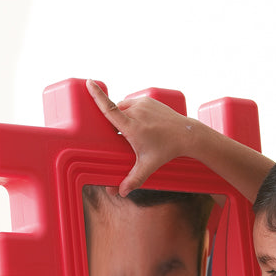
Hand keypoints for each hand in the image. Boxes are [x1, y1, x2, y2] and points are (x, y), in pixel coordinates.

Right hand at [86, 79, 201, 195]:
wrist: (186, 135)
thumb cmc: (166, 150)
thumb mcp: (148, 165)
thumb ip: (134, 179)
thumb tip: (121, 193)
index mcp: (131, 126)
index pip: (110, 108)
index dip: (97, 95)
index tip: (89, 82)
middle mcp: (136, 111)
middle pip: (114, 114)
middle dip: (115, 125)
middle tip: (126, 137)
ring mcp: (142, 103)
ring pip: (123, 107)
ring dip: (123, 117)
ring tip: (137, 131)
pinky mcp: (148, 99)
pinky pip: (132, 104)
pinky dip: (132, 112)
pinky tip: (143, 123)